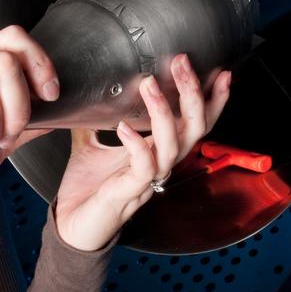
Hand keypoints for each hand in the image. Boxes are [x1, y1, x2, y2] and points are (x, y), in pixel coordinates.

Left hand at [53, 54, 231, 250]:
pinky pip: (144, 168)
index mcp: (157, 152)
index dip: (212, 101)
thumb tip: (88, 96)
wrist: (70, 228)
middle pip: (194, 129)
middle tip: (181, 63)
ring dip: (163, 112)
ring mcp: (148, 180)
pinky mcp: (129, 192)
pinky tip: (123, 126)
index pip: (194, 124)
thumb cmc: (86, 192)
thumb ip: (94, 123)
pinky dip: (136, 145)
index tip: (220, 72)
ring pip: (173, 146)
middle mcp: (160, 165)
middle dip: (192, 94)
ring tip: (149, 84)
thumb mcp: (89, 146)